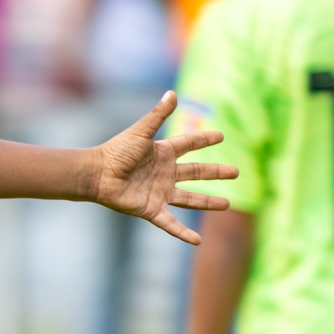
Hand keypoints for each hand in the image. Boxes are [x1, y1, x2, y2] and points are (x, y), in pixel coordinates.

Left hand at [89, 91, 236, 243]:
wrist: (96, 174)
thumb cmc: (116, 152)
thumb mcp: (141, 132)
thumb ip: (158, 115)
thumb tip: (173, 92)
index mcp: (162, 153)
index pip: (189, 144)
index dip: (204, 140)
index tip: (221, 136)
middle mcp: (164, 173)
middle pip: (196, 172)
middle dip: (216, 173)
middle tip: (236, 171)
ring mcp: (159, 192)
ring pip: (190, 198)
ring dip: (208, 202)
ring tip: (228, 204)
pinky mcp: (151, 209)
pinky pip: (170, 223)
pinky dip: (183, 232)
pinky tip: (197, 240)